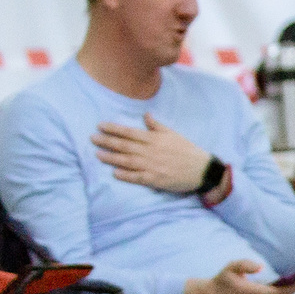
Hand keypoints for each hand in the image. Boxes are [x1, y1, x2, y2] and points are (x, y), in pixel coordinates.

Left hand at [93, 115, 213, 192]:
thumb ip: (157, 126)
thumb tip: (145, 114)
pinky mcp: (155, 179)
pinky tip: (114, 173)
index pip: (130, 132)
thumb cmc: (187, 150)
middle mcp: (151, 151)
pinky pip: (137, 177)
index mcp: (155, 139)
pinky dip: (125, 175)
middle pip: (125, 146)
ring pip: (127, 161)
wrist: (202, 169)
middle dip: (107, 141)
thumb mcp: (173, 134)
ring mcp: (152, 165)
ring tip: (98, 154)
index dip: (113, 129)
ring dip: (111, 157)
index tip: (100, 126)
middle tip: (92, 138)